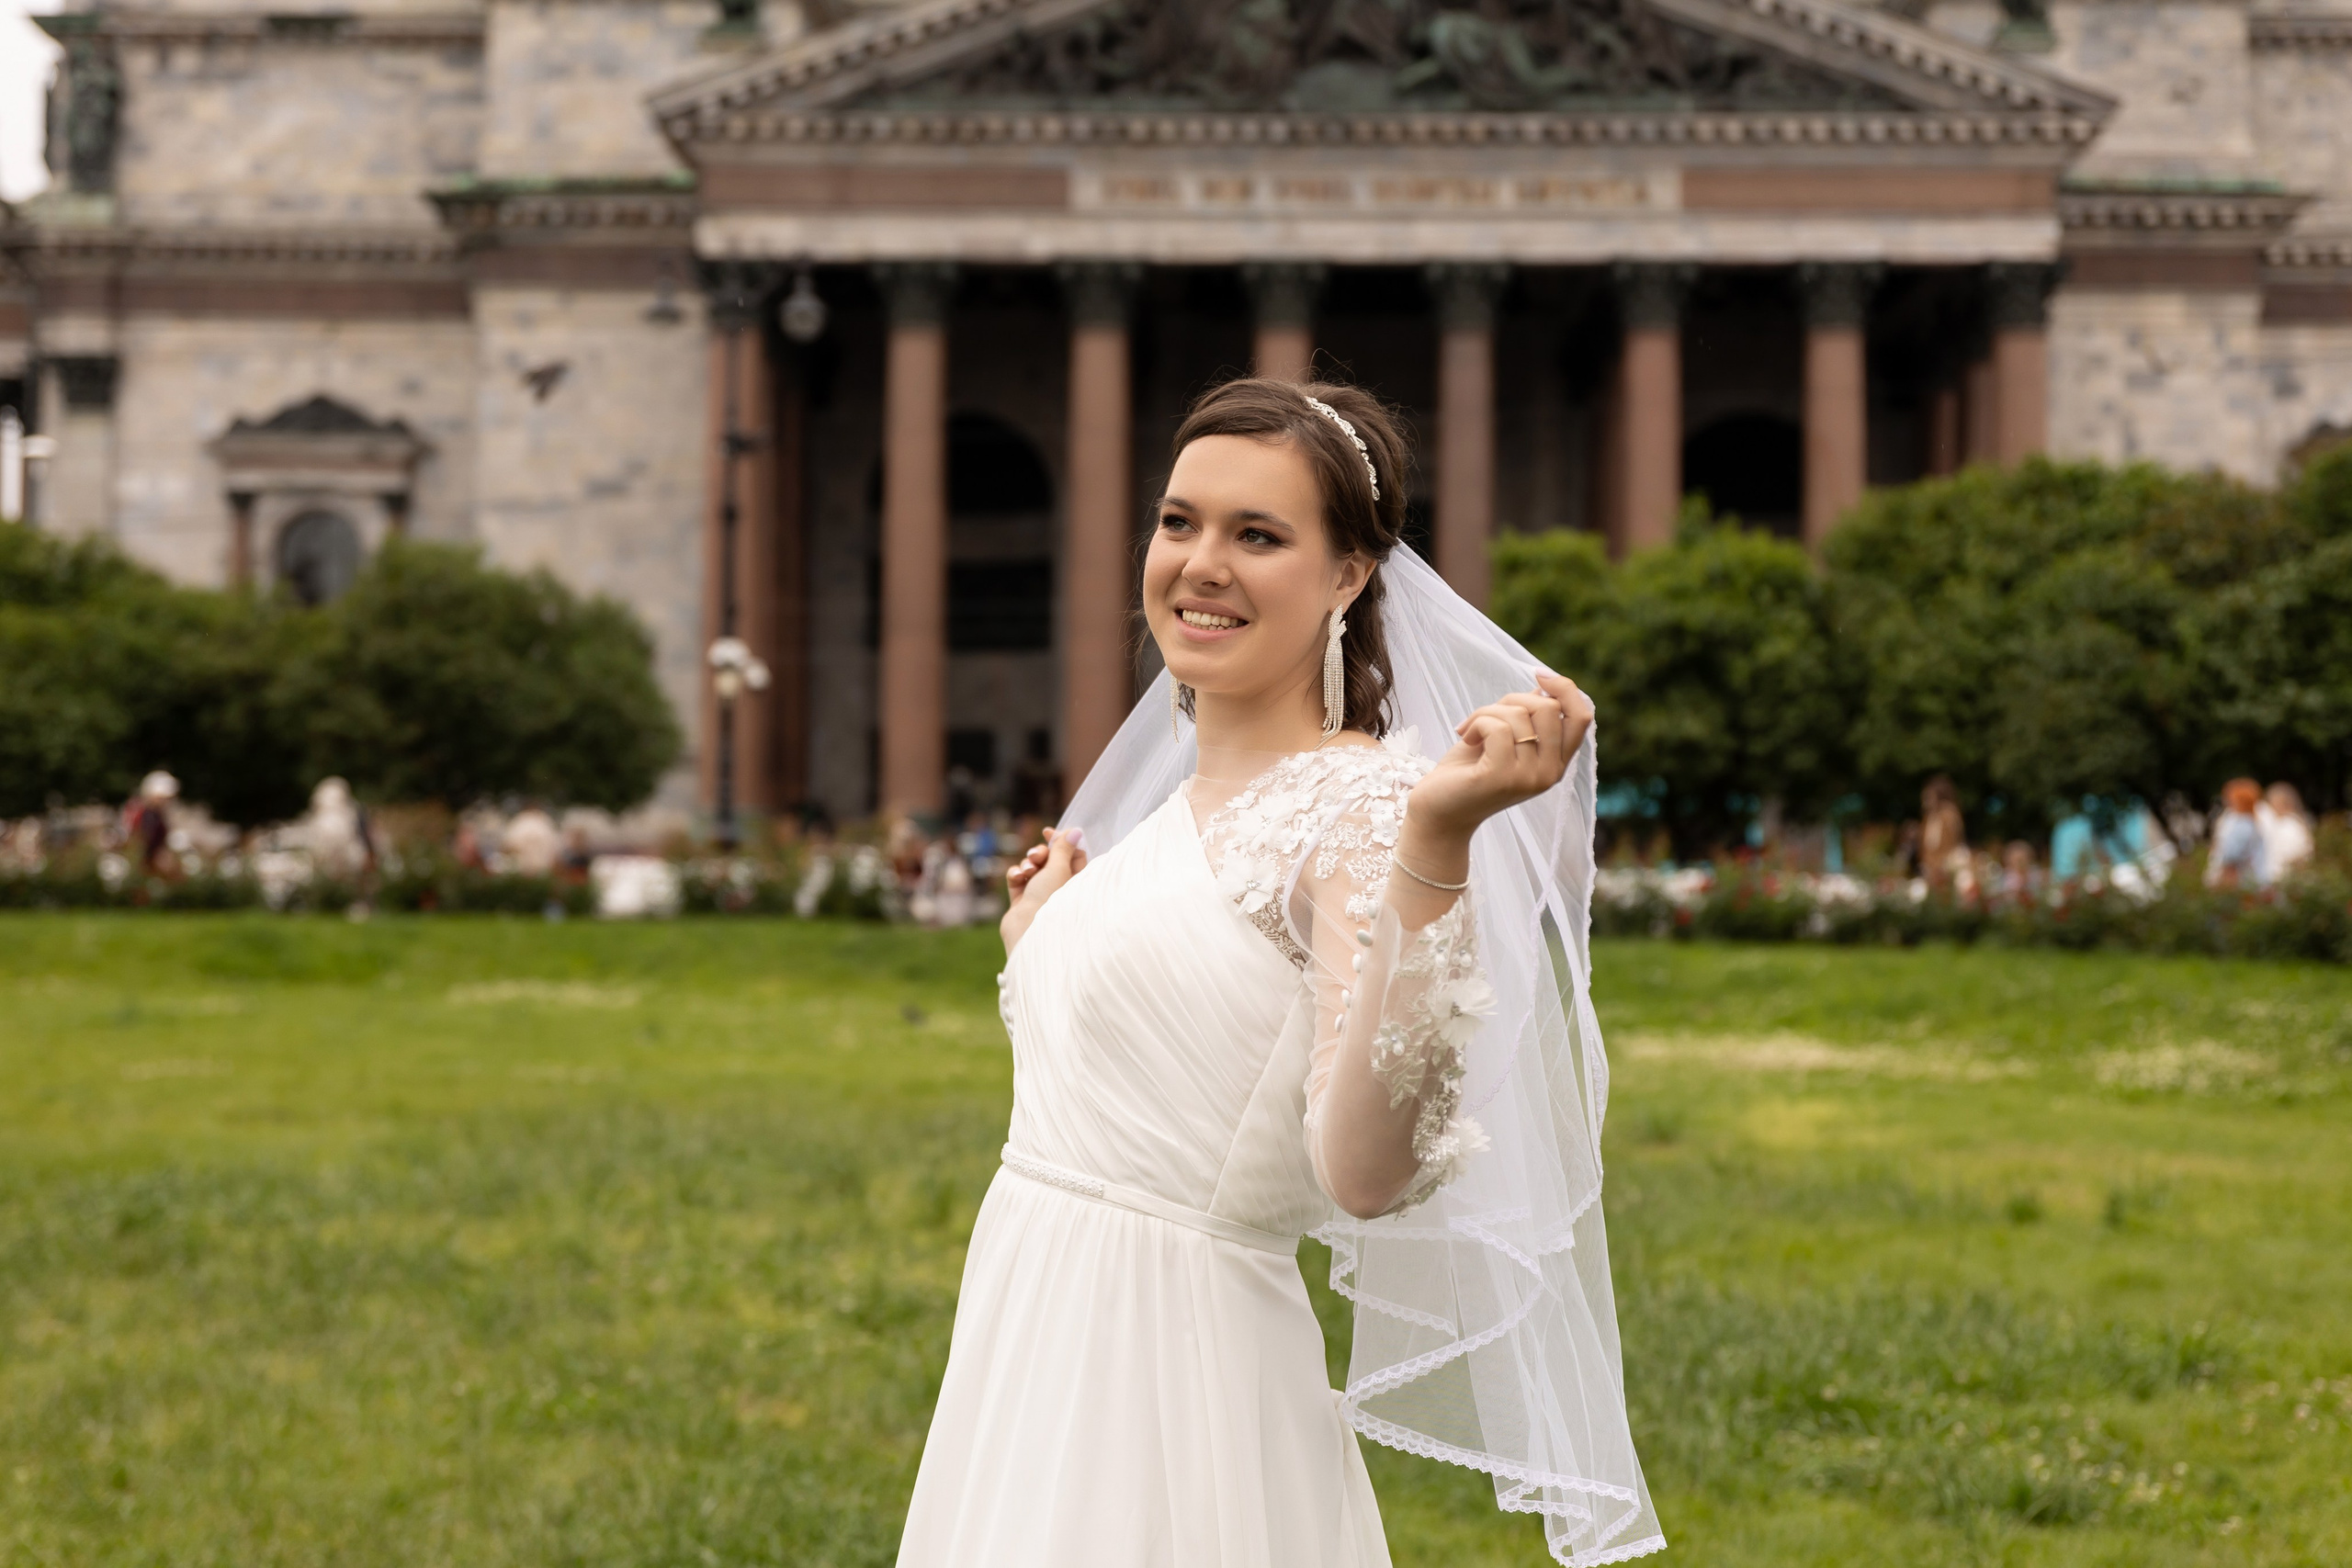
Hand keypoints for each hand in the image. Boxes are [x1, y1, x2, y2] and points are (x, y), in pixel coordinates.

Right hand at [1001, 826, 1088, 954]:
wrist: (1028, 930)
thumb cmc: (1050, 900)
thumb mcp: (1059, 867)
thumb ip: (1064, 847)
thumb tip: (1076, 830)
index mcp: (1076, 880)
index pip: (1072, 853)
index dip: (1060, 841)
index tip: (1047, 832)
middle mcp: (1059, 887)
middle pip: (1050, 858)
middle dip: (1040, 853)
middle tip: (1037, 857)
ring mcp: (1040, 894)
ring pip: (1032, 866)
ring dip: (1027, 863)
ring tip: (1027, 872)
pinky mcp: (1022, 900)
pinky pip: (1017, 878)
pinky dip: (1016, 874)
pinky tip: (1017, 878)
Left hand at [1402, 673, 1591, 855]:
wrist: (1439, 811)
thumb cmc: (1469, 771)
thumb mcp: (1504, 738)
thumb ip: (1528, 717)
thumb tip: (1544, 687)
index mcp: (1556, 763)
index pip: (1582, 717)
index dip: (1565, 689)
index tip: (1538, 676)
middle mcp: (1550, 773)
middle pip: (1549, 708)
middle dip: (1512, 699)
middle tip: (1484, 716)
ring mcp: (1529, 778)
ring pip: (1520, 714)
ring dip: (1485, 712)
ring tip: (1469, 730)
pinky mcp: (1503, 778)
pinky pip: (1498, 727)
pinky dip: (1476, 723)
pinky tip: (1465, 738)